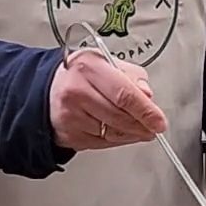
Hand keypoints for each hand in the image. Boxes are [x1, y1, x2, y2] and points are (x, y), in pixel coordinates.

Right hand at [48, 49, 166, 150]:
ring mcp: (71, 115)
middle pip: (119, 116)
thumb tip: (147, 95)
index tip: (159, 121)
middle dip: (142, 125)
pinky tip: (121, 132)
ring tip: (140, 129)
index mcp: (88, 68)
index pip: (124, 94)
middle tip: (154, 127)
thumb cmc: (80, 75)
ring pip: (112, 132)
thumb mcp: (107, 62)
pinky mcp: (69, 134)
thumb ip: (132, 76)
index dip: (146, 111)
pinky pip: (102, 143)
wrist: (47, 89)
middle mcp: (76, 91)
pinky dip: (117, 140)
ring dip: (132, 134)